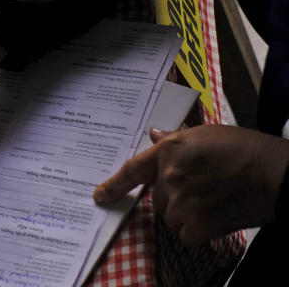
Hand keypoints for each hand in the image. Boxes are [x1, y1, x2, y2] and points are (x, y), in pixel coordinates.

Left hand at [94, 124, 288, 246]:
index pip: (131, 171)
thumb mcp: (204, 134)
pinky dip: (200, 234)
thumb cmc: (244, 149)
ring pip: (172, 220)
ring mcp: (182, 202)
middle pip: (159, 200)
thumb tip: (153, 134)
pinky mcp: (197, 224)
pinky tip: (217, 218)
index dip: (113, 185)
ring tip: (214, 202)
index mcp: (168, 151)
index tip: (99, 196)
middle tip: (203, 191)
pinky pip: (187, 237)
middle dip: (175, 200)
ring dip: (188, 217)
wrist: (274, 173)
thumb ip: (174, 140)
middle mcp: (170, 176)